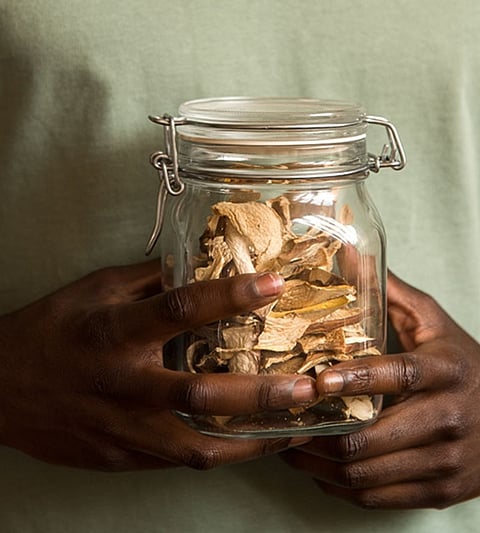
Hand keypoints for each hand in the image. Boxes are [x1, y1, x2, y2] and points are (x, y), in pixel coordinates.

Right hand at [0, 264, 314, 471]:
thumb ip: (152, 280)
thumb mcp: (96, 289)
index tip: (273, 284)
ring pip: (197, 447)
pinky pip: (178, 461)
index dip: (229, 295)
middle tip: (308, 385)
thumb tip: (205, 261)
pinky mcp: (121, 459)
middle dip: (260, 394)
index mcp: (115, 331)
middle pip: (199, 395)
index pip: (179, 309)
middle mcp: (123, 385)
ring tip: (296, 427)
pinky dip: (218, 453)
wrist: (1, 390)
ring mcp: (122, 430)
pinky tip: (249, 442)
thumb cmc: (50, 330)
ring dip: (252, 440)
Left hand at [283, 271, 479, 509]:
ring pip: (368, 472)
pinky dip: (339, 486)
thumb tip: (346, 252)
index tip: (319, 380)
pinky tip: (317, 468)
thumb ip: (390, 291)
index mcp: (446, 370)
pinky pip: (378, 498)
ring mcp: (446, 461)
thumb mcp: (433, 322)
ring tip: (288, 445)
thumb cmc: (461, 363)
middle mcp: (449, 418)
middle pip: (373, 436)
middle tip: (283, 417)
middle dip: (321, 431)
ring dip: (320, 462)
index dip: (357, 379)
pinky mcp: (441, 492)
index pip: (399, 375)